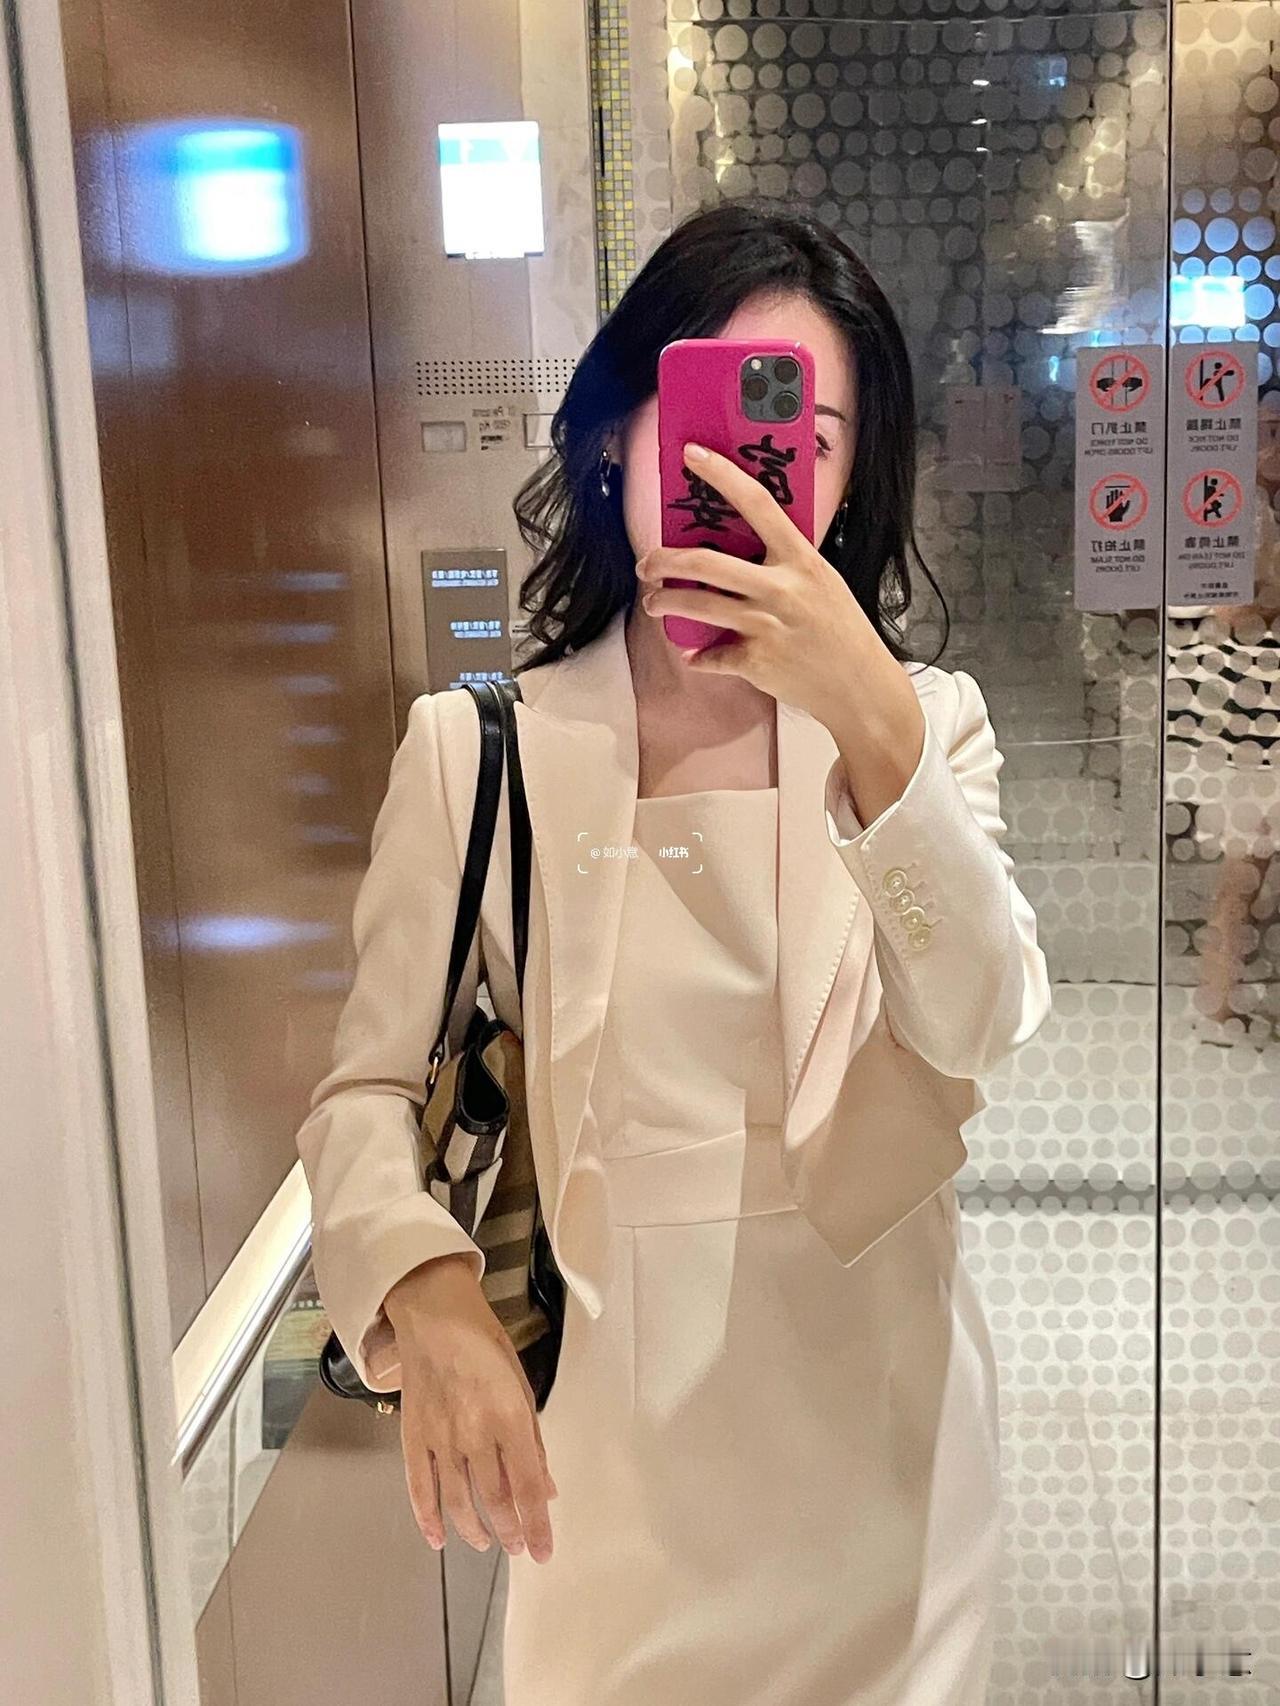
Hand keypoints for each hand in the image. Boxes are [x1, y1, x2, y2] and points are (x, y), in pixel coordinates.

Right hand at [384, 1254, 557, 1561]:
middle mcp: (474, 1432)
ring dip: (474, 1529)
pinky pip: (419, 1487)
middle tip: (518, 1546)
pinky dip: (427, 1518)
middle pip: (494, 1498)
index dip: (537, 1524)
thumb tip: (547, 1487)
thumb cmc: (484, 1343)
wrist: (433, 1315)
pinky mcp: (412, 1436)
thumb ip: (532, 1440)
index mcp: (508, 1416)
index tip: (544, 1551)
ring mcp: (440, 1437)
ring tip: (487, 1542)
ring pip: (458, 1500)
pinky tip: (438, 1538)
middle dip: (510, 1530)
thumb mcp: (520, 1383)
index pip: (528, 1485)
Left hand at [635, 440, 897, 732]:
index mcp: (801, 560)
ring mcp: (766, 626)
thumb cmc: (840, 630)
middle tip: (647, 564)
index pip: (758, 504)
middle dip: (663, 561)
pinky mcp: (756, 661)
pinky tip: (695, 653)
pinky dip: (697, 656)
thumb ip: (785, 564)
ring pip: (697, 606)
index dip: (722, 475)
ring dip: (664, 603)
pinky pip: (710, 656)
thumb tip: (738, 548)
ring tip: (654, 602)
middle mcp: (782, 589)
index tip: (691, 455)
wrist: (860, 687)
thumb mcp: (821, 582)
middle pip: (706, 562)